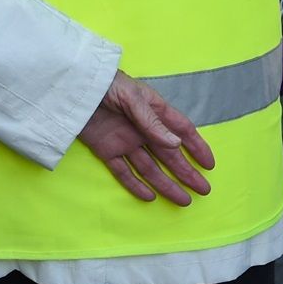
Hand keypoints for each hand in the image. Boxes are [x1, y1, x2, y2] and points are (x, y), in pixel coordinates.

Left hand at [76, 70, 214, 204]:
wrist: (72, 85)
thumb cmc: (106, 83)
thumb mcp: (132, 98)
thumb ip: (152, 122)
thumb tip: (176, 144)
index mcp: (153, 111)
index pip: (181, 130)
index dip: (196, 146)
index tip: (209, 165)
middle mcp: (142, 129)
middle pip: (169, 155)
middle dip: (187, 172)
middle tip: (203, 190)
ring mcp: (124, 141)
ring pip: (149, 167)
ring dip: (166, 184)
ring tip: (183, 200)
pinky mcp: (105, 150)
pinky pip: (123, 171)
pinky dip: (135, 185)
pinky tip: (150, 197)